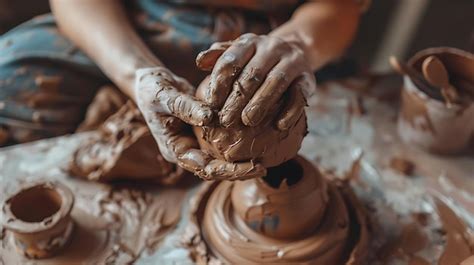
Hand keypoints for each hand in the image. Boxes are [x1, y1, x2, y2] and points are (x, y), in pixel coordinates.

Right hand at [134, 67, 265, 179]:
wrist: (149, 82)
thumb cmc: (152, 89)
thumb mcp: (163, 95)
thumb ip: (184, 106)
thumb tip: (209, 117)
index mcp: (175, 149)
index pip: (204, 168)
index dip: (228, 170)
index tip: (251, 167)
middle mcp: (187, 151)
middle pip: (215, 170)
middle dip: (239, 171)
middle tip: (263, 167)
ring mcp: (195, 143)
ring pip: (220, 159)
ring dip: (240, 161)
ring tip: (264, 158)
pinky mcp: (203, 133)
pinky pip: (222, 143)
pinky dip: (238, 142)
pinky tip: (258, 137)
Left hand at [196, 33, 315, 129]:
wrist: (297, 49)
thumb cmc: (258, 58)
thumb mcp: (239, 52)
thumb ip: (219, 57)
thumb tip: (200, 62)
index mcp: (250, 42)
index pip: (231, 61)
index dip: (219, 83)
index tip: (211, 104)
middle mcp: (272, 48)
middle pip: (252, 74)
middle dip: (237, 99)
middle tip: (225, 120)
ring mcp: (292, 61)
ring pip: (275, 82)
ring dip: (260, 103)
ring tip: (247, 122)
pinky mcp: (308, 78)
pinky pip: (299, 95)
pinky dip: (289, 111)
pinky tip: (278, 125)